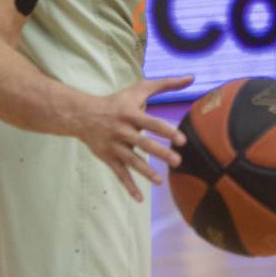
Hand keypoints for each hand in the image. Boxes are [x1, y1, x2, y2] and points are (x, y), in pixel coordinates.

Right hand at [77, 75, 194, 201]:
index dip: (166, 131)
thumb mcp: (139, 89)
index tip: (182, 140)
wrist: (83, 115)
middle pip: (143, 143)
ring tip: (160, 181)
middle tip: (177, 161)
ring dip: (145, 172)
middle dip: (159, 153)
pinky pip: (119, 174)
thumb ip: (166, 84)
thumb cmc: (118, 101)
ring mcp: (114, 146)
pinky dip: (129, 186)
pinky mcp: (108, 158)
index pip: (152, 123)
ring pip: (131, 161)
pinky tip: (140, 198)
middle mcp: (122, 131)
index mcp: (131, 114)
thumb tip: (192, 78)